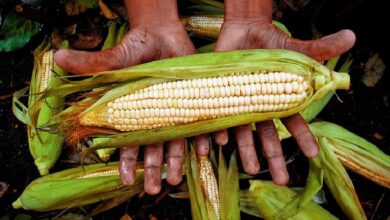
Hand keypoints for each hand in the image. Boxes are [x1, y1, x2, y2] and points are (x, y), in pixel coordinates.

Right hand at [55, 0, 194, 194]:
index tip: (125, 180)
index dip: (126, 161)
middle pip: (153, 149)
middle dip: (153, 169)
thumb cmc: (135, 48)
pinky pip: (200, 124)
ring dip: (178, 161)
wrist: (162, 34)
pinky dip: (205, 136)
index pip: (128, 142)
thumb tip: (58, 58)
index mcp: (134, 113)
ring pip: (177, 142)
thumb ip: (93, 64)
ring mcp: (175, 112)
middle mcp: (155, 117)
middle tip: (154, 189)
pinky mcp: (194, 102)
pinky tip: (208, 148)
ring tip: (176, 179)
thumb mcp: (115, 58)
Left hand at [196, 0, 355, 183]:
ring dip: (246, 150)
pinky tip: (218, 143)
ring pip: (243, 132)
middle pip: (268, 135)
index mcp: (279, 100)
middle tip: (282, 180)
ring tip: (250, 168)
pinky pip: (217, 118)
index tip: (313, 154)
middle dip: (274, 157)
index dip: (303, 138)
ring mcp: (240, 104)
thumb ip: (319, 49)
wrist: (243, 31)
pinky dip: (216, 131)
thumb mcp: (296, 48)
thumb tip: (351, 38)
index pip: (294, 122)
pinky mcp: (221, 96)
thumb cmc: (272, 42)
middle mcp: (259, 107)